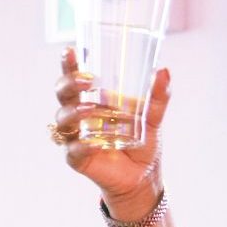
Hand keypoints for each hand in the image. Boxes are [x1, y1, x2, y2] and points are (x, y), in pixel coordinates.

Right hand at [53, 47, 171, 213]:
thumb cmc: (143, 143)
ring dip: (75, 112)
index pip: (74, 78)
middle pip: (62, 94)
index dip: (68, 64)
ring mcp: (76, 137)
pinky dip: (81, 145)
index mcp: (92, 100)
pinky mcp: (78, 159)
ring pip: (63, 120)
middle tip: (88, 80)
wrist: (144, 176)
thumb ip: (157, 96)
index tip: (70, 50)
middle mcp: (79, 116)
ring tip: (92, 110)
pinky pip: (73, 149)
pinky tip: (93, 142)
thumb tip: (163, 71)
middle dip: (69, 84)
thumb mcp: (153, 117)